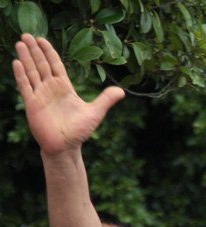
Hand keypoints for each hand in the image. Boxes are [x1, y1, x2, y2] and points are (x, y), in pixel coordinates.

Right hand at [13, 34, 123, 154]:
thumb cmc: (79, 131)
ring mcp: (40, 95)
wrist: (66, 146)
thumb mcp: (95, 112)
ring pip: (32, 72)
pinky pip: (25, 86)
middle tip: (27, 34)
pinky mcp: (32, 104)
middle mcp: (50, 88)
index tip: (41, 39)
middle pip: (41, 64)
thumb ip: (106, 100)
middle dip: (34, 50)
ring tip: (20, 42)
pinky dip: (21, 74)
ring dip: (26, 58)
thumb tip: (122, 91)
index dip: (49, 52)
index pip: (55, 65)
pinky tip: (17, 62)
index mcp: (64, 87)